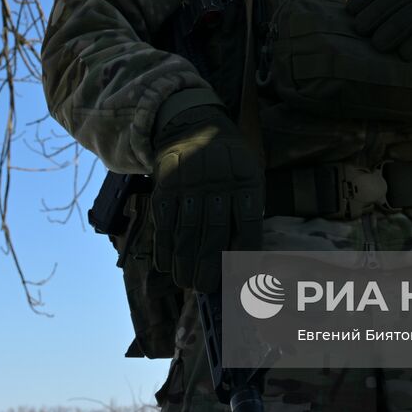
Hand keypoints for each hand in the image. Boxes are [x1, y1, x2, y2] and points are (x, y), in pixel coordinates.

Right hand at [150, 104, 263, 291]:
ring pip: (186, 230)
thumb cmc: (228, 161)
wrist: (193, 124)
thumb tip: (247, 258)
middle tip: (205, 287)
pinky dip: (164, 246)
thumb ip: (247, 209)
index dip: (243, 254)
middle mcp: (218, 181)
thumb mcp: (248, 174)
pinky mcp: (166, 184)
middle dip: (208, 265)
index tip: (237, 277)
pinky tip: (166, 264)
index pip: (247, 223)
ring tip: (186, 282)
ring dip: (184, 261)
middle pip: (214, 231)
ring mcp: (190, 182)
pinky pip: (164, 220)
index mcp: (245, 180)